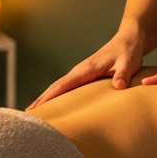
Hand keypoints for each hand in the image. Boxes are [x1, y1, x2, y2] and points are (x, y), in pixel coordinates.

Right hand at [26, 31, 144, 109]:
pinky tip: (54, 108)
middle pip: (55, 88)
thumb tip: (118, 86)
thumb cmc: (128, 51)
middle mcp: (79, 71)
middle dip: (41, 101)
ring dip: (46, 100)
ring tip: (35, 117)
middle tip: (27, 117)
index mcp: (86, 69)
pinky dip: (57, 98)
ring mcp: (81, 74)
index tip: (36, 109)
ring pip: (59, 89)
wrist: (129, 40)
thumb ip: (123, 73)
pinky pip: (67, 89)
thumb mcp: (128, 62)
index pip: (63, 85)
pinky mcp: (85, 78)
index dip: (49, 97)